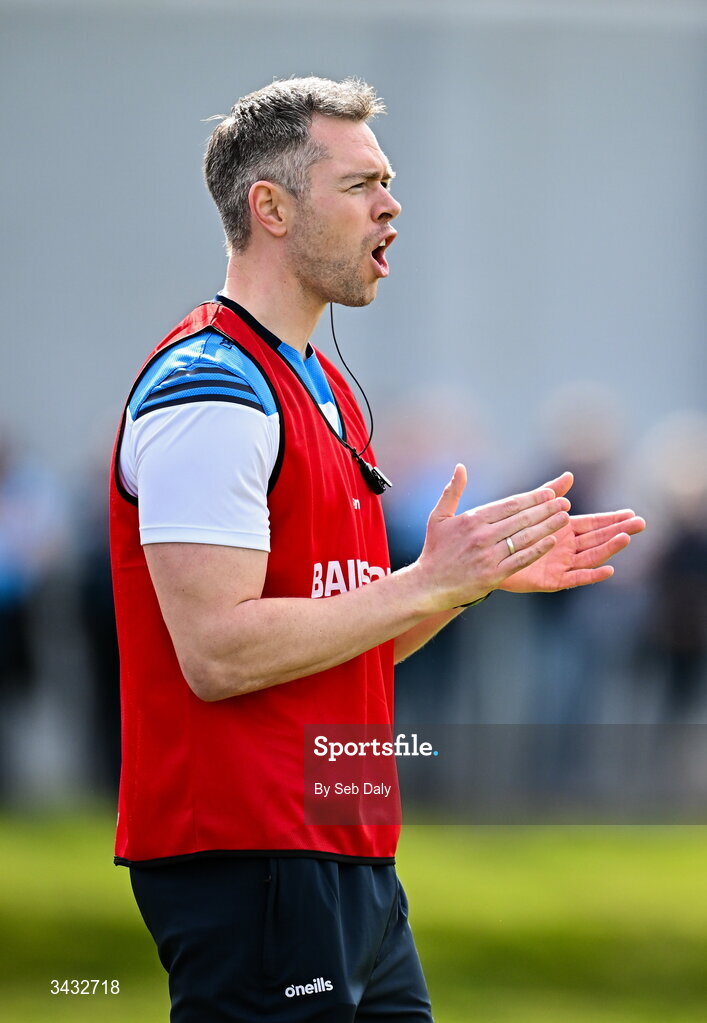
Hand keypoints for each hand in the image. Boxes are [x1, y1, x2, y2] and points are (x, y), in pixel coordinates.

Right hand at [412, 464, 570, 612]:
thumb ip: (452, 491)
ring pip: (525, 537)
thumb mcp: (438, 517)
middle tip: (564, 502)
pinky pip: (521, 559)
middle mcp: (482, 535)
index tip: (549, 493)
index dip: (532, 498)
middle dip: (546, 509)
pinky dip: (537, 550)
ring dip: (547, 526)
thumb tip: (460, 467)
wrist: (428, 585)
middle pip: (521, 519)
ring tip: (564, 518)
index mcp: (472, 519)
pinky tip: (551, 542)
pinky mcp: (494, 574)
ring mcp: (489, 555)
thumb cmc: (435, 550)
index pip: (509, 505)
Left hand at [500, 471, 645, 592]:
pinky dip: (592, 575)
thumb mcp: (529, 510)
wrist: (487, 558)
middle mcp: (567, 547)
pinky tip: (608, 569)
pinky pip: (576, 578)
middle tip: (640, 523)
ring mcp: (562, 564)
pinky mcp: (553, 580)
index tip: (631, 513)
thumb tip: (569, 475)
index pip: (593, 523)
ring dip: (609, 548)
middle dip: (618, 530)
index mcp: (563, 530)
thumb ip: (549, 494)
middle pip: (598, 538)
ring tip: (626, 538)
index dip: (612, 519)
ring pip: (591, 556)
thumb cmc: (508, 533)